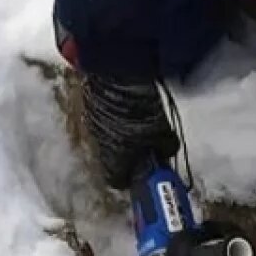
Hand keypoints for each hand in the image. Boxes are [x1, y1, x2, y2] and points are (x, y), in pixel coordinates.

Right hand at [80, 73, 179, 189]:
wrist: (119, 74)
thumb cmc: (141, 107)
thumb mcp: (162, 131)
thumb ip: (165, 147)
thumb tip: (167, 151)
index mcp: (114, 158)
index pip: (116, 181)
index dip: (131, 179)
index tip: (143, 173)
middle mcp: (98, 145)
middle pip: (111, 160)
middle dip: (127, 157)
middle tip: (145, 148)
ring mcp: (91, 124)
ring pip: (106, 140)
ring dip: (120, 137)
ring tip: (138, 125)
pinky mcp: (89, 105)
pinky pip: (102, 121)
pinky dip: (113, 120)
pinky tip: (128, 110)